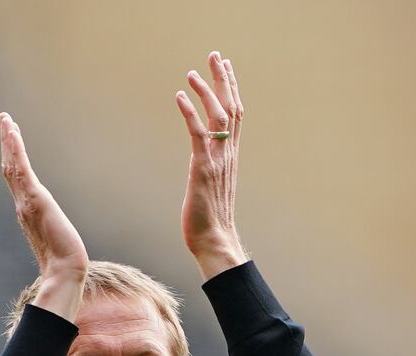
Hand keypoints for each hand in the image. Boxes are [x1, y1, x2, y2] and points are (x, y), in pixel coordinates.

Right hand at [0, 112, 87, 319]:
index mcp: (26, 212)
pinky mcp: (35, 200)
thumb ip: (51, 235)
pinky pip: (22, 170)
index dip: (12, 159)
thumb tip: (56, 243)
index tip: (11, 140)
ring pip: (13, 165)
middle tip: (5, 120)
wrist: (65, 271)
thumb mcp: (56, 242)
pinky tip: (13, 134)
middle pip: (10, 168)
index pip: (16, 180)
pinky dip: (16, 151)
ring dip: (9, 141)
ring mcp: (26, 202)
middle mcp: (22, 205)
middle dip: (7, 143)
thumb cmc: (63, 263)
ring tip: (6, 120)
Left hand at [175, 52, 248, 279]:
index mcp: (230, 156)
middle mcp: (227, 154)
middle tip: (216, 55)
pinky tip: (180, 96)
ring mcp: (217, 161)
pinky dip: (189, 113)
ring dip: (205, 92)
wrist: (214, 240)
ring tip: (193, 72)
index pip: (235, 115)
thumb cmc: (210, 219)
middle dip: (223, 80)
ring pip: (217, 117)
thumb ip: (209, 167)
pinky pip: (197, 134)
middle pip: (231, 108)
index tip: (226, 67)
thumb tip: (200, 160)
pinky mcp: (202, 169)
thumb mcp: (210, 186)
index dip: (231, 89)